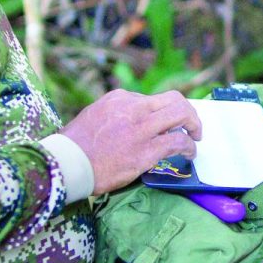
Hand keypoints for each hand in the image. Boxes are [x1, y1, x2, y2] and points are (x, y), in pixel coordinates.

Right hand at [59, 89, 201, 194]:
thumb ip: (116, 113)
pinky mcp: (145, 151)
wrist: (66, 164)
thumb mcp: (95, 115)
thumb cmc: (76, 145)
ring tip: (195, 138)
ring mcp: (140, 129)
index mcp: (120, 98)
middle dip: (189, 112)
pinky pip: (178, 142)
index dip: (165, 112)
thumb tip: (134, 121)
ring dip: (194, 126)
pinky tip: (189, 154)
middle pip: (175, 99)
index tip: (169, 123)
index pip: (154, 99)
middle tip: (192, 126)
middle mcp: (133, 108)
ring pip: (181, 115)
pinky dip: (189, 147)